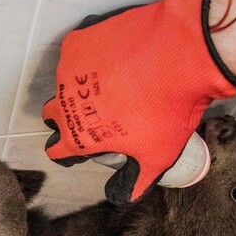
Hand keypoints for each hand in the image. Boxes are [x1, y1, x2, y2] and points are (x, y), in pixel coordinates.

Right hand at [42, 0, 235, 203]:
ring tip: (116, 79)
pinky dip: (93, 54)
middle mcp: (65, 103)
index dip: (68, 151)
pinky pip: (78, 50)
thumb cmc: (168, 108)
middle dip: (68, 115)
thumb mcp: (158, 155)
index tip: (82, 145)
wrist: (182, 53)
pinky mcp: (78, 40)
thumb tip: (128, 196)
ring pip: (66, 81)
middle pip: (53, 114)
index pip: (56, 150)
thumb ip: (138, 181)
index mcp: (78, 136)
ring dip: (83, 83)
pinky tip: (117, 55)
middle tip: (96, 112)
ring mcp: (68, 68)